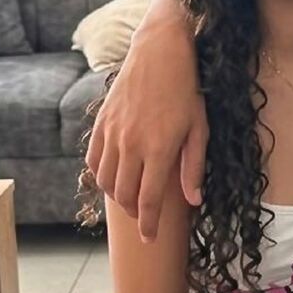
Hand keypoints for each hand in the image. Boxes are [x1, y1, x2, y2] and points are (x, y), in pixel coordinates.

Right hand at [85, 23, 206, 241]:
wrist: (160, 52)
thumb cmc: (186, 90)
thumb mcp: (199, 128)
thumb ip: (194, 167)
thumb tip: (194, 201)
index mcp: (159, 149)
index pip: (149, 201)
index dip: (149, 226)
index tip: (150, 239)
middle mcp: (132, 145)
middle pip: (124, 196)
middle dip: (134, 213)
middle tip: (144, 216)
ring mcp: (113, 134)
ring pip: (105, 181)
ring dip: (116, 196)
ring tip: (130, 197)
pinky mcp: (101, 123)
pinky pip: (93, 160)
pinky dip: (100, 174)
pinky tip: (112, 175)